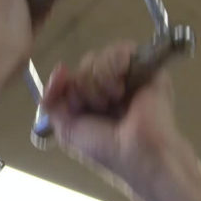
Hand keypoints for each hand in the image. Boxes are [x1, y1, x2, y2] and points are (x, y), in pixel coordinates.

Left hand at [41, 41, 190, 198]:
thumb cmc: (105, 147)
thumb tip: (60, 68)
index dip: (68, 87)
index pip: (72, 76)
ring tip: (114, 100)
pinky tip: (121, 89)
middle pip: (85, 65)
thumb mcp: (67, 129)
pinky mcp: (147, 65)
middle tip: (100, 108)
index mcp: (95, 99)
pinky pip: (121, 49)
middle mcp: (112, 84)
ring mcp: (129, 74)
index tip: (75, 105)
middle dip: (84, 88)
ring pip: (99, 57)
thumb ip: (53, 99)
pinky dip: (113, 68)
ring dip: (99, 82)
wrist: (137, 151)